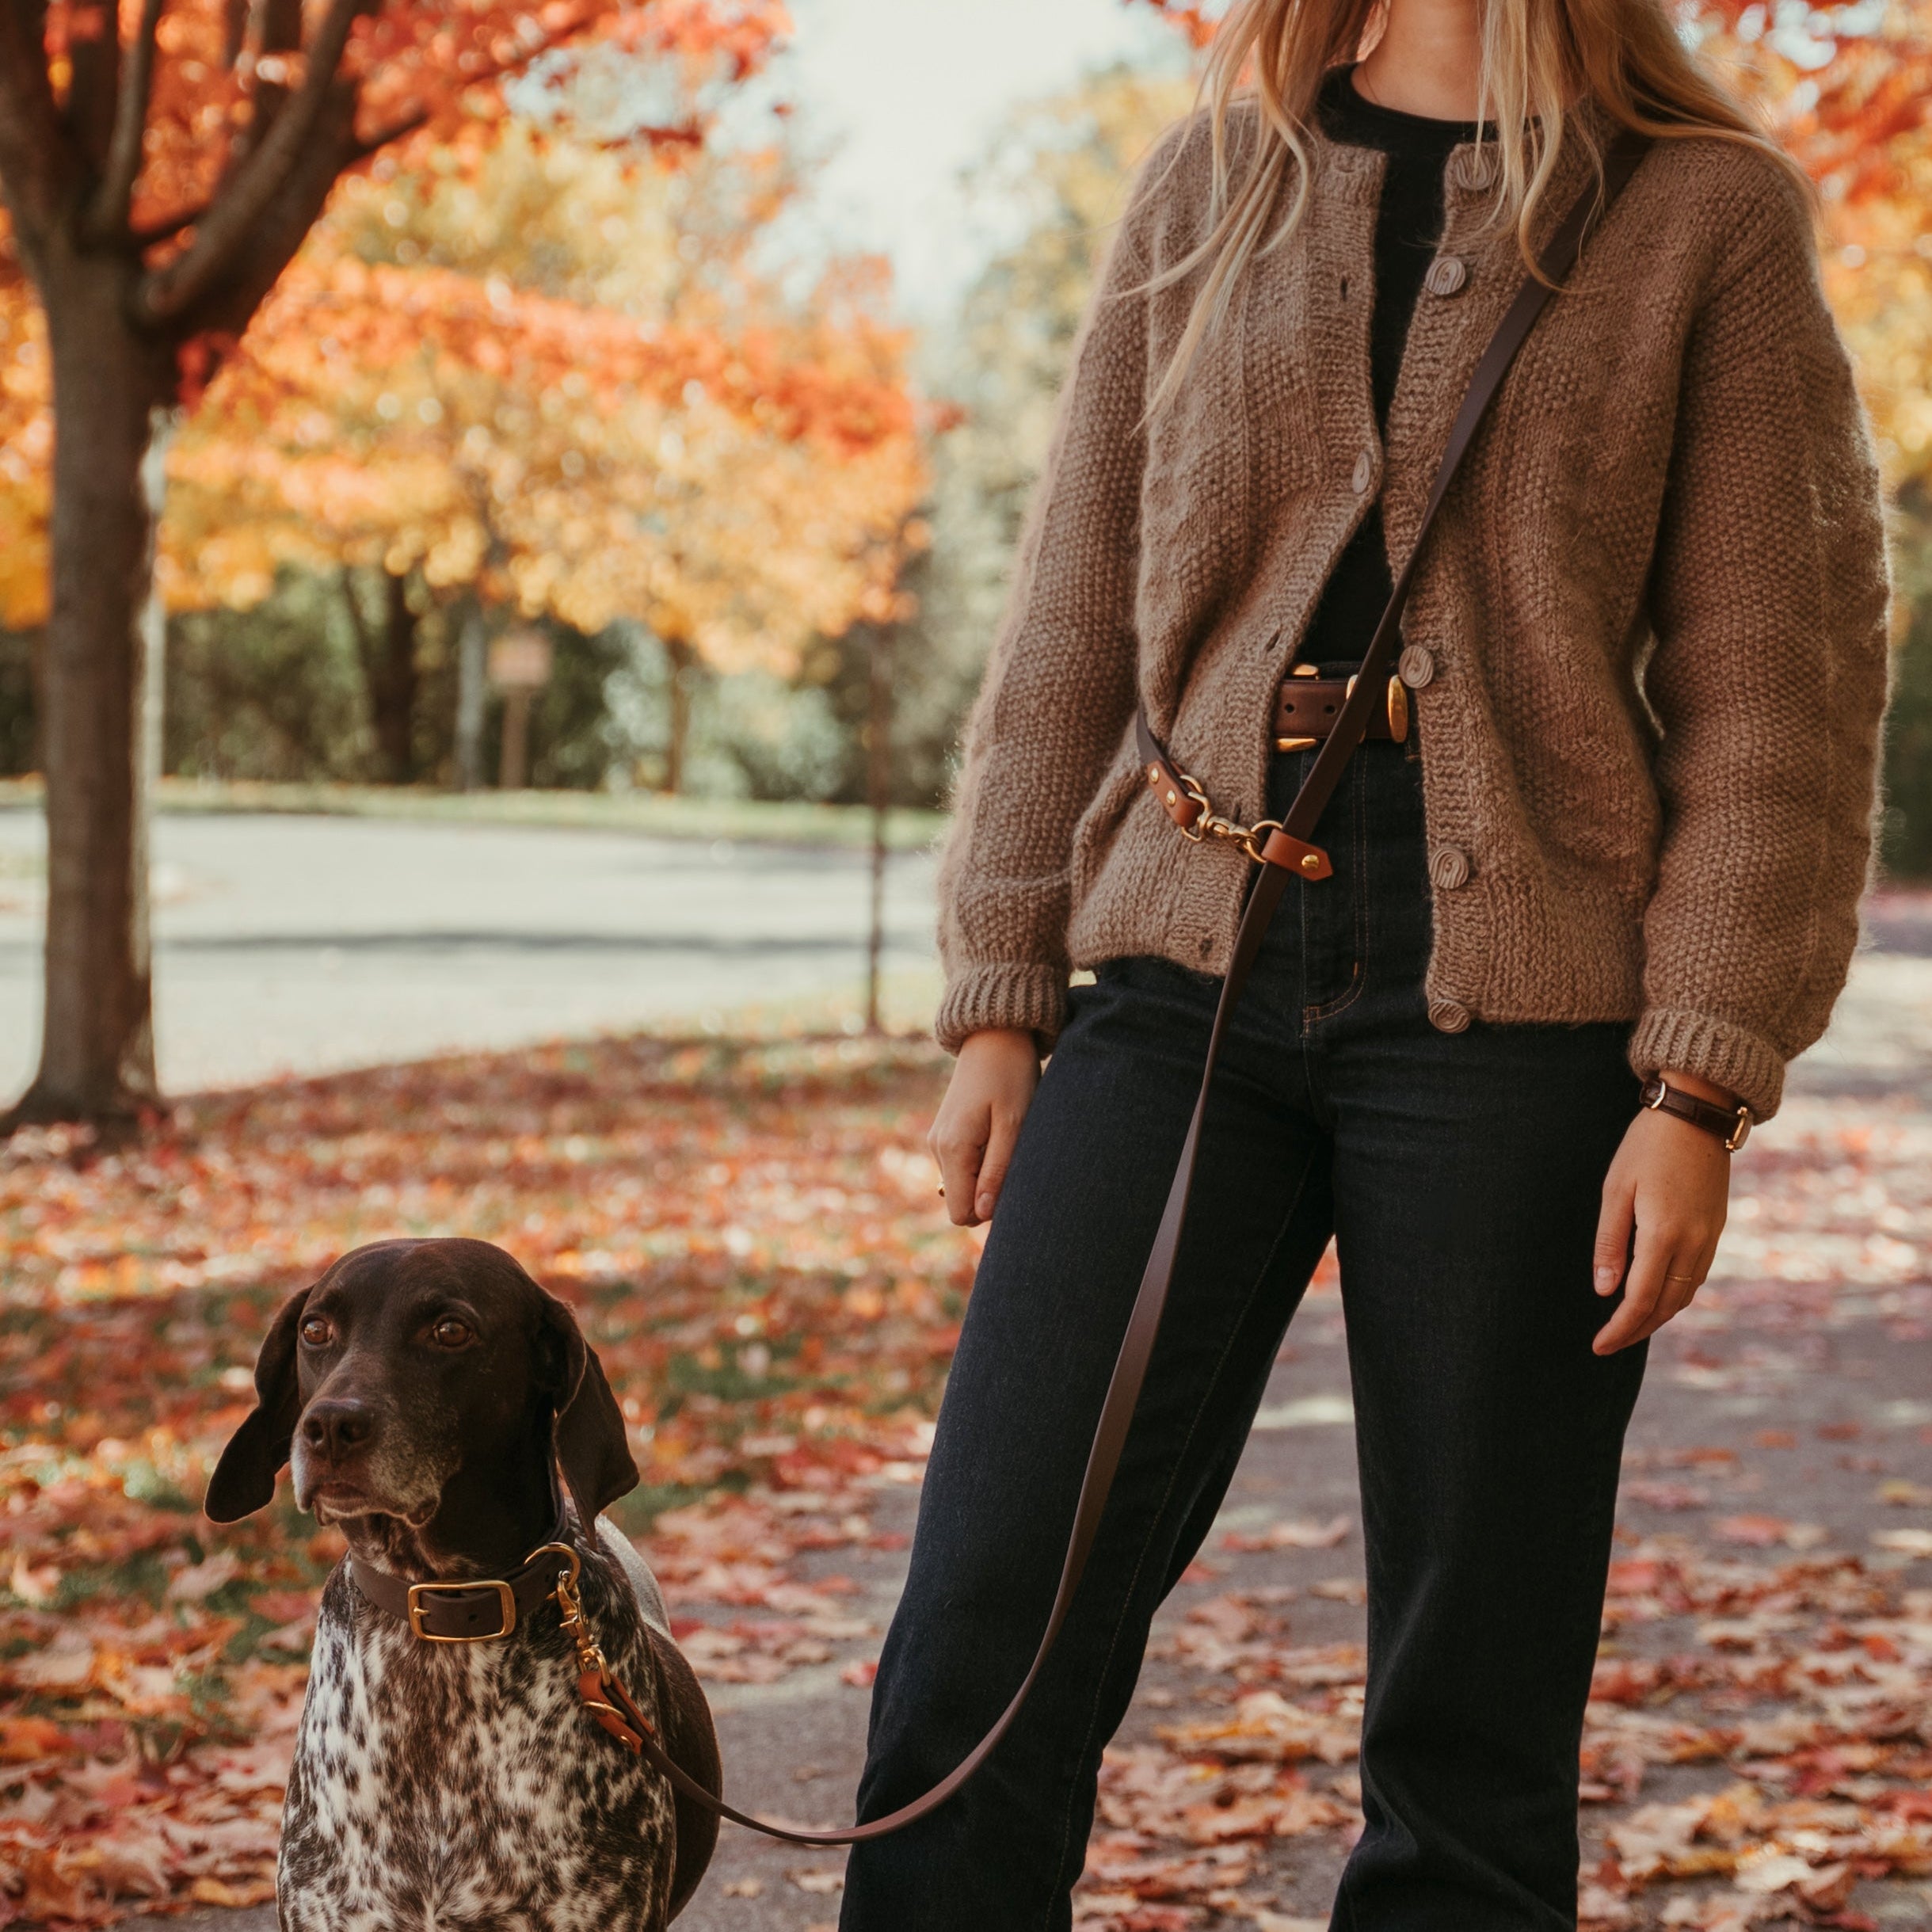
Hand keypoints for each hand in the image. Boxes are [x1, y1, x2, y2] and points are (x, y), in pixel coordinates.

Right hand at [929, 1029, 1039, 1226]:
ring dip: (988, 1174)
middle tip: (1016, 1158)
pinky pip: (963, 1167)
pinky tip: (998, 1133)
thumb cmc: (1011, 1076)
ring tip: (1008, 1139)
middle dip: (990, 1193)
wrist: (994, 1036)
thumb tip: (983, 1213)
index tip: (1013, 1181)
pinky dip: (982, 1161)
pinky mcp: (946, 1133)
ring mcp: (939, 1140)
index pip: (961, 1213)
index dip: (990, 1210)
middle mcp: (938, 1148)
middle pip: (961, 1201)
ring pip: (963, 1184)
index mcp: (953, 1149)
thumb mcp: (1013, 1124)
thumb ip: (997, 1170)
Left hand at [1591, 1069, 1735, 1354]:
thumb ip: (1611, 1242)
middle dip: (1638, 1329)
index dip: (1619, 1329)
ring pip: (1685, 1295)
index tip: (1598, 1346)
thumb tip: (1604, 1290)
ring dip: (1659, 1316)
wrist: (1698, 1114)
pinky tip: (1657, 1295)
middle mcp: (1694, 1243)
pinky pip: (1697, 1276)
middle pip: (1666, 1306)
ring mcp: (1710, 1237)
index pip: (1641, 1301)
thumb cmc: (1647, 1146)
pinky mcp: (1716, 1228)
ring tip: (1629, 1325)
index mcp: (1664, 1235)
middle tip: (1609, 1342)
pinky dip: (1676, 1295)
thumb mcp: (1616, 1190)